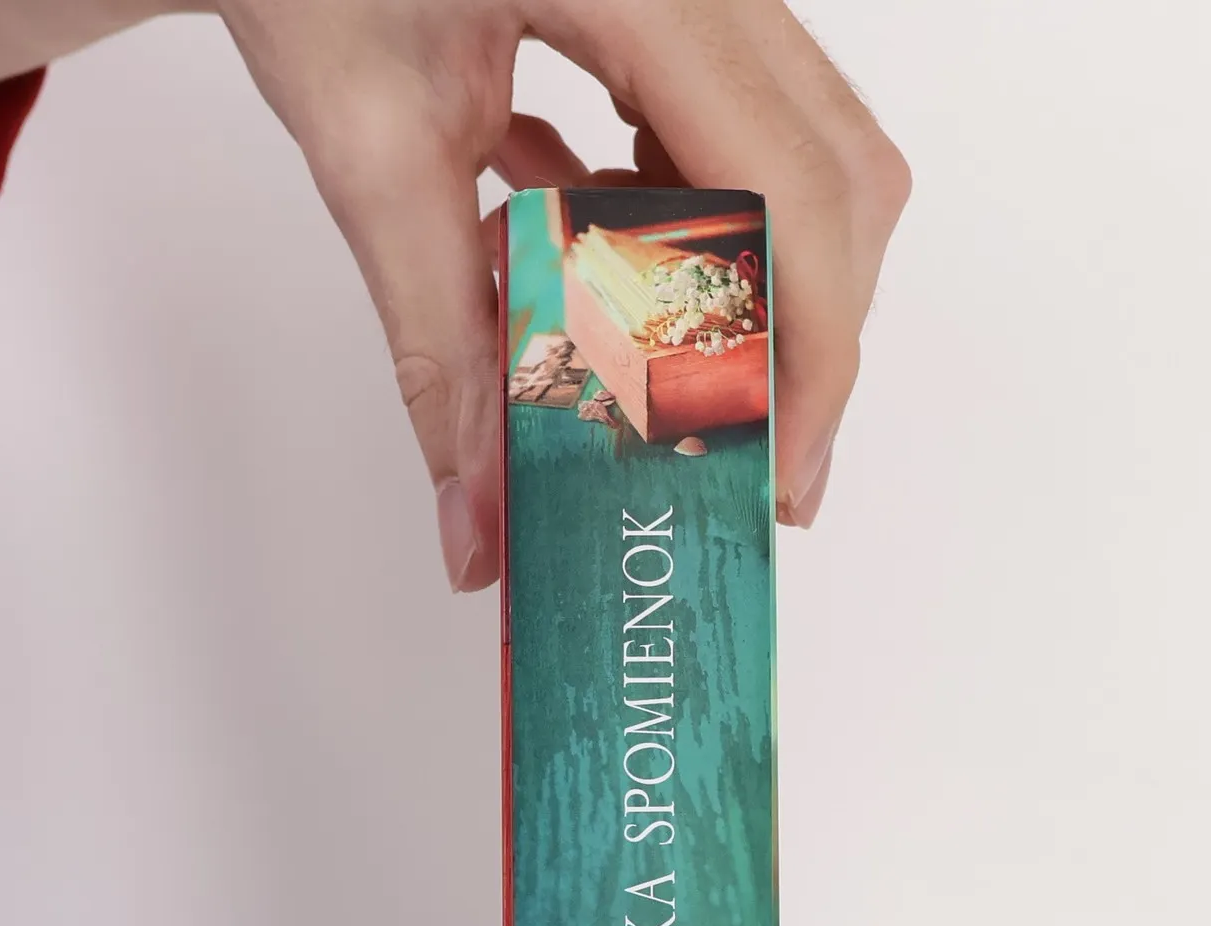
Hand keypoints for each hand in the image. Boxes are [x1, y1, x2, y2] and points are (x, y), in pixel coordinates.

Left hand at [0, 0, 910, 586]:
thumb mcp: (373, 153)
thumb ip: (441, 349)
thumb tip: (479, 517)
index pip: (796, 189)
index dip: (808, 349)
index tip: (778, 470)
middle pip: (837, 176)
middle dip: (800, 333)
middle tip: (743, 451)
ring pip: (799, 153)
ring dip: (733, 280)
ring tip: (644, 362)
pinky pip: (732, 123)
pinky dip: (678, 218)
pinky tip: (587, 254)